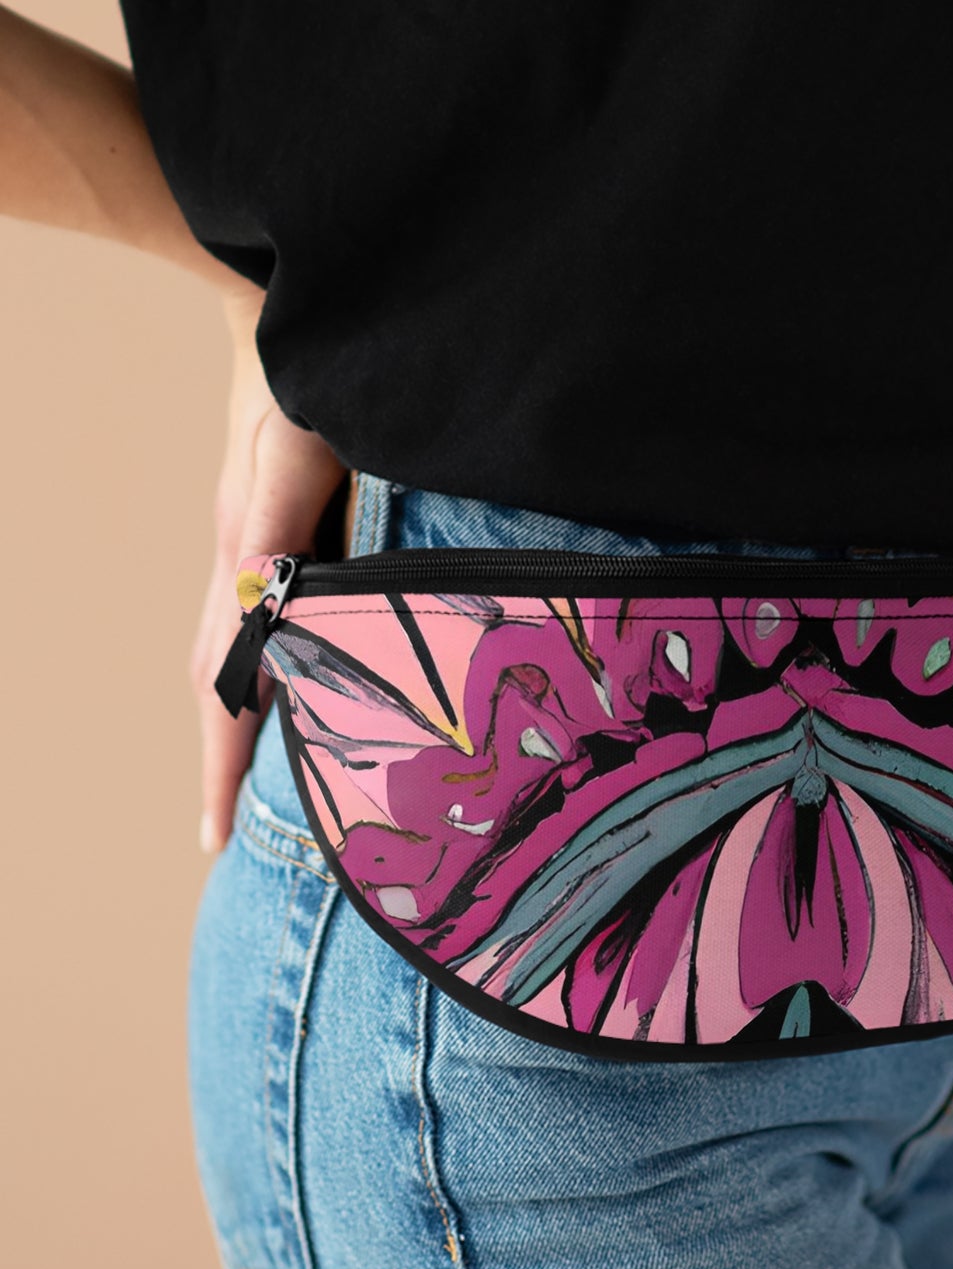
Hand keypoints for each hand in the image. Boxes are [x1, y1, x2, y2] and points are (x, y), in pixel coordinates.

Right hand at [191, 287, 346, 852]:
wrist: (285, 309)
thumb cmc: (300, 373)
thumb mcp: (294, 445)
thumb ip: (275, 521)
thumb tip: (258, 608)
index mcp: (246, 557)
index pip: (222, 682)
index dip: (221, 761)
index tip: (213, 836)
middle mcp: (243, 563)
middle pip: (217, 682)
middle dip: (221, 761)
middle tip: (224, 835)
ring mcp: (256, 547)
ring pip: (233, 654)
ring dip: (239, 722)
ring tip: (250, 785)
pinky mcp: (280, 530)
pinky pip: (261, 619)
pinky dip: (264, 669)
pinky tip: (292, 685)